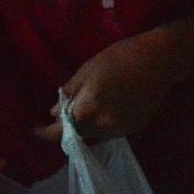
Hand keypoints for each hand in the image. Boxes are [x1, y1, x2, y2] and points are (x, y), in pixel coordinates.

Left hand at [34, 32, 176, 143]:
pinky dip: (100, 124)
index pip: (62, 131)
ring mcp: (122, 130)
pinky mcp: (135, 129)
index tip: (36, 130)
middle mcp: (105, 125)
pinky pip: (109, 132)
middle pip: (78, 136)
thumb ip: (69, 94)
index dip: (46, 133)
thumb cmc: (118, 58)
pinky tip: (101, 108)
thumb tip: (53, 113)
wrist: (158, 62)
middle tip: (59, 113)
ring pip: (94, 135)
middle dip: (65, 128)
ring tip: (80, 108)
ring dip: (83, 126)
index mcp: (90, 108)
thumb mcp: (86, 70)